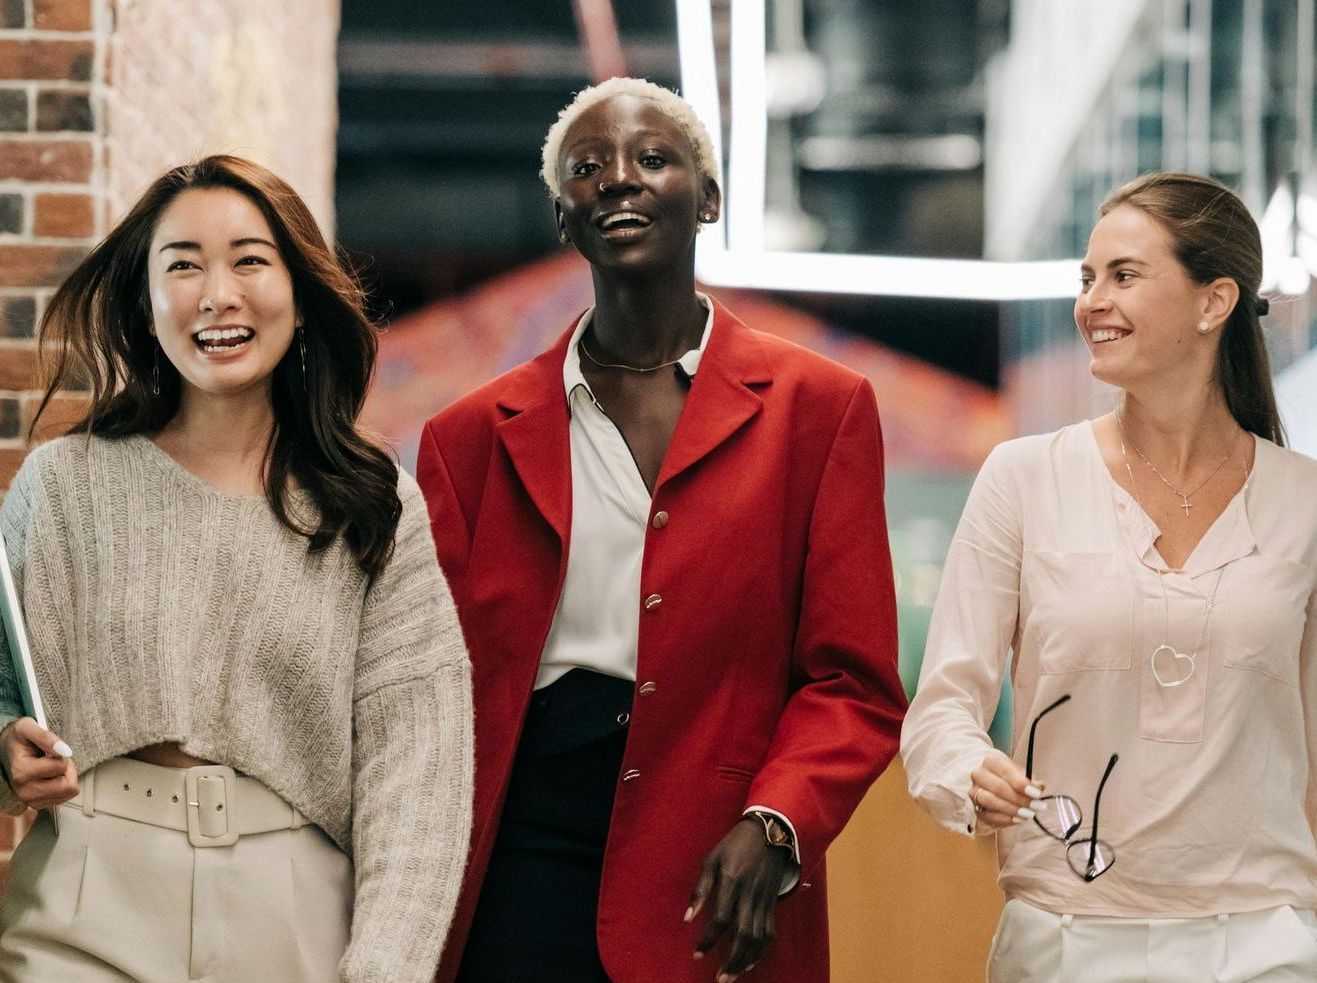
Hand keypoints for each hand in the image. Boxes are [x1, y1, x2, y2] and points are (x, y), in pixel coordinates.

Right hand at [0, 718, 76, 810]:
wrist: (8, 752)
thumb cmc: (20, 740)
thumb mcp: (28, 727)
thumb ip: (45, 736)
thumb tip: (64, 750)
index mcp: (21, 772)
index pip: (60, 766)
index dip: (62, 755)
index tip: (50, 751)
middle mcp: (24, 791)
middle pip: (67, 785)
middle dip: (67, 769)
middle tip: (55, 760)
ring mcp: (31, 801)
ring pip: (69, 792)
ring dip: (67, 777)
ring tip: (53, 768)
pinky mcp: (38, 805)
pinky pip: (66, 797)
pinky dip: (64, 785)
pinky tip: (52, 777)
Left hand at [686, 817, 789, 981]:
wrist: (768, 833)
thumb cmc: (734, 845)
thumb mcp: (711, 859)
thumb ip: (700, 889)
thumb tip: (687, 918)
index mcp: (733, 882)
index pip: (721, 919)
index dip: (709, 939)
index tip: (697, 953)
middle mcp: (750, 895)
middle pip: (743, 935)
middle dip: (731, 960)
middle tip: (720, 979)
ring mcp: (764, 901)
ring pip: (759, 938)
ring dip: (746, 960)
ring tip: (732, 976)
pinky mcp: (772, 904)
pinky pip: (770, 933)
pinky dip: (762, 951)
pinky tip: (750, 963)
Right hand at [969, 749, 1044, 830]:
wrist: (992, 783)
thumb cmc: (1010, 778)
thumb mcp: (1021, 775)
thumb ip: (1031, 781)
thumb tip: (1039, 787)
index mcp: (991, 762)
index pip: (1006, 772)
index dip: (1022, 784)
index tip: (1037, 794)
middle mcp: (979, 775)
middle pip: (997, 788)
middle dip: (1019, 799)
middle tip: (1036, 806)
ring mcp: (974, 791)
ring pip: (989, 801)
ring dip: (1011, 809)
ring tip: (1028, 814)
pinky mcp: (975, 807)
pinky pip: (987, 816)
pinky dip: (1004, 819)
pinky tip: (1018, 819)